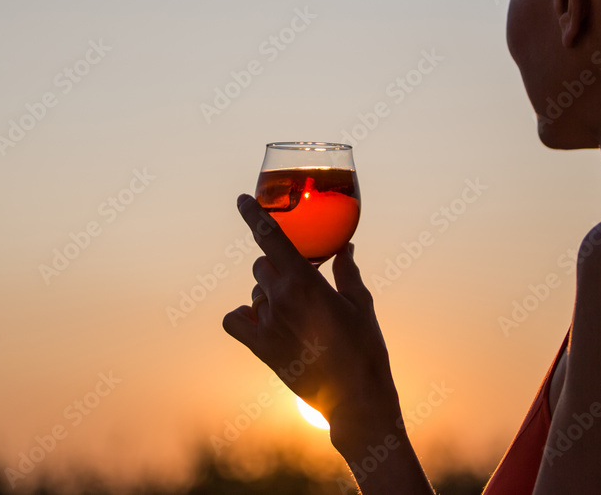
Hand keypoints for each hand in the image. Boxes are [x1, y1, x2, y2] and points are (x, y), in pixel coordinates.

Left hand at [222, 195, 402, 439]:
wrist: (354, 399)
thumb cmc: (364, 349)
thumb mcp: (361, 304)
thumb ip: (347, 271)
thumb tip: (345, 247)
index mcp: (305, 283)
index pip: (270, 237)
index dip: (252, 214)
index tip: (241, 199)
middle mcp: (280, 299)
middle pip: (262, 265)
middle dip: (278, 266)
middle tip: (302, 282)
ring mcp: (267, 324)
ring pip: (255, 291)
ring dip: (269, 292)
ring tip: (296, 312)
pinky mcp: (261, 348)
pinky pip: (236, 321)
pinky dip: (245, 316)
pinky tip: (263, 320)